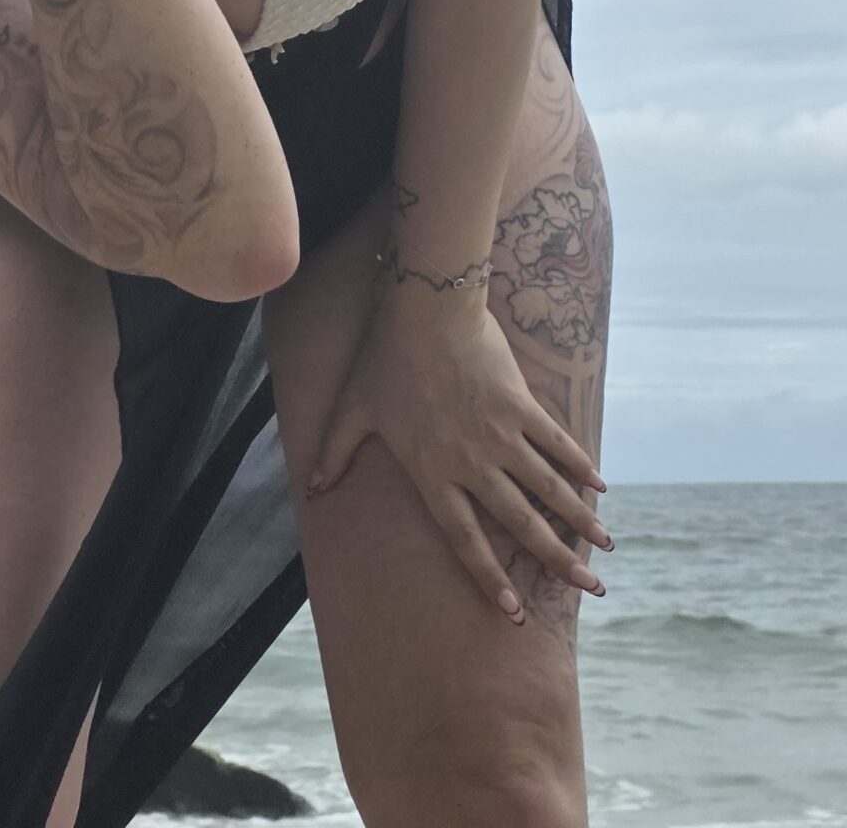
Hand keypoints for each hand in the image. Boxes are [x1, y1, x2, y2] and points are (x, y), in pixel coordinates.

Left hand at [303, 292, 610, 624]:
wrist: (425, 308)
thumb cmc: (385, 357)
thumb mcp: (352, 408)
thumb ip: (334, 453)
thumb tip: (313, 490)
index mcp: (432, 472)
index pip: (464, 538)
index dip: (489, 576)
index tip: (515, 611)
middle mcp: (471, 463)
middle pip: (521, 523)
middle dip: (557, 560)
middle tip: (591, 589)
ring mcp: (501, 435)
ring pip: (548, 489)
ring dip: (579, 520)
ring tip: (606, 546)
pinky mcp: (521, 406)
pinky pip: (556, 444)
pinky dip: (580, 466)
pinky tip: (600, 486)